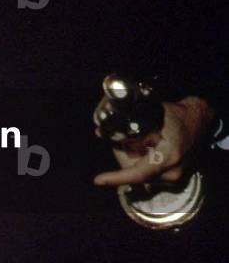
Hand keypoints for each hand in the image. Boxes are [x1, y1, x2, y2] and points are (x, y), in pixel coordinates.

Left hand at [94, 97, 213, 186]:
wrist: (198, 120)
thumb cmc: (176, 115)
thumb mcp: (154, 116)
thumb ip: (131, 125)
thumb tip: (102, 132)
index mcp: (168, 157)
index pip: (138, 172)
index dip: (117, 177)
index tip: (98, 180)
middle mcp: (172, 173)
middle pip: (135, 172)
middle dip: (122, 156)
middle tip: (117, 137)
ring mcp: (173, 177)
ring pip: (140, 174)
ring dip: (131, 158)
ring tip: (132, 139)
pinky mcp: (172, 177)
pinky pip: (148, 173)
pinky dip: (140, 160)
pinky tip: (141, 146)